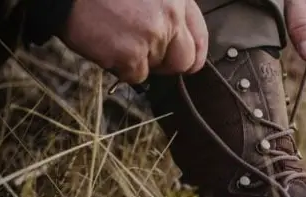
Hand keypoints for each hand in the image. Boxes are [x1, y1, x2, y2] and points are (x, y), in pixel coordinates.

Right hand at [59, 0, 208, 83]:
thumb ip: (165, 11)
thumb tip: (172, 42)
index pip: (199, 36)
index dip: (192, 53)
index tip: (185, 60)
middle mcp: (171, 16)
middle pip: (184, 61)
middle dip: (166, 64)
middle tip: (143, 54)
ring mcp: (154, 36)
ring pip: (155, 69)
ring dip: (136, 61)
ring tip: (115, 36)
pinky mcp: (133, 55)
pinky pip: (135, 76)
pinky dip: (119, 67)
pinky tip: (105, 44)